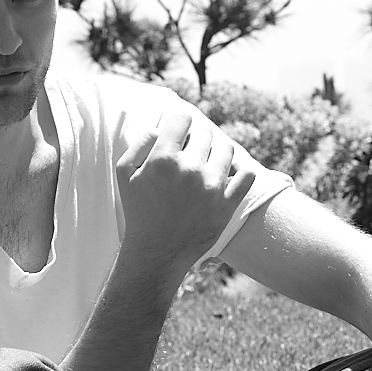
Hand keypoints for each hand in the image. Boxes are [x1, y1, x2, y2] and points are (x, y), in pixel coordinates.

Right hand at [115, 111, 254, 289]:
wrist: (156, 252)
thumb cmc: (138, 210)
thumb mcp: (124, 174)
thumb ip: (140, 143)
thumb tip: (161, 127)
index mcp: (164, 158)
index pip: (183, 118)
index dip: (180, 122)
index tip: (179, 131)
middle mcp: (190, 169)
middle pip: (205, 132)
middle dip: (197, 138)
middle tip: (190, 152)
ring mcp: (212, 187)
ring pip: (227, 149)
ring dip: (218, 151)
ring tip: (208, 163)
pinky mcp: (227, 204)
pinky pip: (247, 175)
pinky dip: (241, 171)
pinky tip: (229, 175)